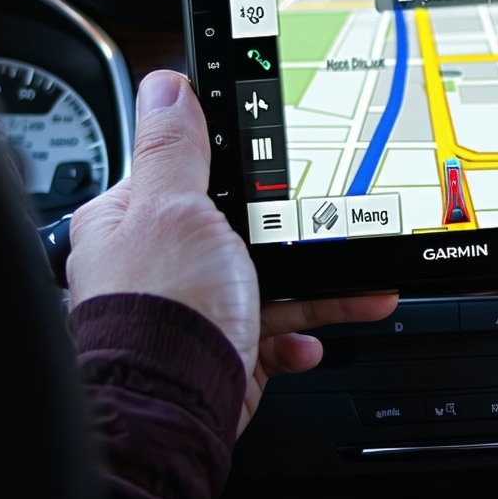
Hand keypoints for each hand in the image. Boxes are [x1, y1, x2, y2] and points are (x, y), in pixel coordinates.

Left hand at [68, 71, 396, 433]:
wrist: (171, 412)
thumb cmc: (160, 311)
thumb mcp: (174, 207)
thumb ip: (175, 147)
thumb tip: (166, 86)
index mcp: (132, 221)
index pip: (189, 176)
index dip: (239, 168)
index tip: (284, 166)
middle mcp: (157, 267)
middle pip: (241, 233)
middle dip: (298, 235)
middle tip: (339, 226)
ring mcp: (191, 313)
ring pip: (267, 287)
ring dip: (318, 291)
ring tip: (365, 289)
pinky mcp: (219, 354)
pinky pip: (271, 337)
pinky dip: (297, 339)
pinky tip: (307, 342)